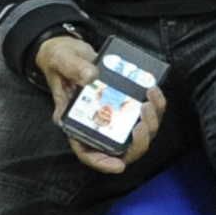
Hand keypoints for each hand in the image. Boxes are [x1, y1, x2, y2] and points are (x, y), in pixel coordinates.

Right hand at [38, 33, 163, 174]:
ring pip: (137, 130)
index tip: (119, 165)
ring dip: (150, 121)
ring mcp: (113, 113)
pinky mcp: (126, 100)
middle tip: (142, 123)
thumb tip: (91, 76)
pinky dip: (154, 104)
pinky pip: (145, 110)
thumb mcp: (62, 60)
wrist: (70, 49)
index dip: (103, 163)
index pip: (88, 152)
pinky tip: (153, 89)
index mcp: (75, 122)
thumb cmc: (61, 60)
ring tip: (150, 101)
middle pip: (120, 146)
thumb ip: (74, 69)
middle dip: (137, 141)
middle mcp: (96, 122)